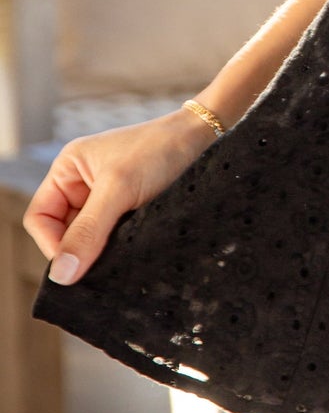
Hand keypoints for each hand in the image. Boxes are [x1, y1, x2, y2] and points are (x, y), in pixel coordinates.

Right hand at [23, 110, 217, 285]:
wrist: (204, 137)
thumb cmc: (160, 150)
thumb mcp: (120, 190)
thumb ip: (88, 231)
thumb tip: (61, 274)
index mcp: (68, 169)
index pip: (40, 218)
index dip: (52, 245)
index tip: (76, 265)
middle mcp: (81, 183)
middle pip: (63, 232)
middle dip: (80, 249)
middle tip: (104, 263)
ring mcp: (105, 197)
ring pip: (88, 238)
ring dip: (101, 249)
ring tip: (123, 251)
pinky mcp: (127, 208)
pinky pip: (110, 237)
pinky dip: (118, 245)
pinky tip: (134, 247)